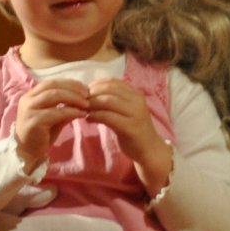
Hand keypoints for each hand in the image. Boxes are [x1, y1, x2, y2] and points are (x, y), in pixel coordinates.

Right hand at [12, 78, 88, 170]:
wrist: (26, 152)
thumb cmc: (41, 134)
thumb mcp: (55, 118)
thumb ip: (65, 108)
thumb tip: (83, 100)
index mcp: (31, 95)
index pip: (51, 83)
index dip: (69, 83)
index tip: (84, 88)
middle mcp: (27, 99)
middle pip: (53, 86)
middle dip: (72, 88)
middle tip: (88, 94)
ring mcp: (29, 110)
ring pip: (53, 96)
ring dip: (73, 98)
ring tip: (86, 104)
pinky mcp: (34, 121)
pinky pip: (55, 112)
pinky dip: (70, 111)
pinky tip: (81, 114)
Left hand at [85, 78, 171, 194]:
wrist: (149, 149)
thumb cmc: (133, 128)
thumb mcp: (125, 110)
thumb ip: (112, 100)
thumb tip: (89, 92)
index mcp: (135, 93)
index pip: (112, 82)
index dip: (96, 85)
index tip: (84, 92)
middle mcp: (137, 100)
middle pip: (108, 90)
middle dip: (91, 94)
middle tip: (80, 102)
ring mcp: (135, 113)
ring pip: (107, 101)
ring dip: (91, 104)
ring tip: (83, 110)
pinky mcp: (130, 127)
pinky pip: (108, 117)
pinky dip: (95, 116)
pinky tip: (88, 119)